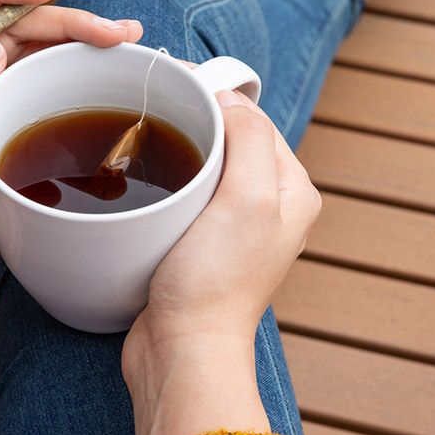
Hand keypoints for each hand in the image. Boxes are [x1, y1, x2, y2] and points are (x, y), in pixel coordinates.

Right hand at [122, 90, 319, 434]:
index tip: (175, 84)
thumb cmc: (216, 283)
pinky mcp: (198, 245)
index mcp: (292, 191)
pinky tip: (142, 178)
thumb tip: (229, 98)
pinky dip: (164, 179)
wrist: (181, 350)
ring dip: (176, 149)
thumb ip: (250, 137)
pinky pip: (184, 194)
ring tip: (143, 137)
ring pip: (204, 164)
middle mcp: (269, 208)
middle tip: (154, 106)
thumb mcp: (248, 197)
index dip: (217, 97)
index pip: (256, 120)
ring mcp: (233, 228)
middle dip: (195, 120)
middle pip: (230, 139)